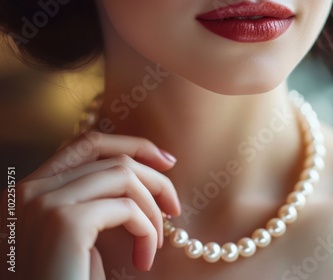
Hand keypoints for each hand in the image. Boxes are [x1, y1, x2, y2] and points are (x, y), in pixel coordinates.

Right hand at [11, 131, 179, 279]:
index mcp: (31, 191)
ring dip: (152, 210)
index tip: (167, 160)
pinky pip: (128, 208)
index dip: (132, 145)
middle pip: (112, 159)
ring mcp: (43, 203)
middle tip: (174, 209)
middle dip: (155, 179)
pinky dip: (148, 231)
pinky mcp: (64, 222)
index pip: (87, 144)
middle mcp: (29, 191)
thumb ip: (98, 201)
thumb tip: (143, 172)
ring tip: (156, 243)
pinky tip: (144, 258)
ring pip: (124, 177)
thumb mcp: (83, 237)